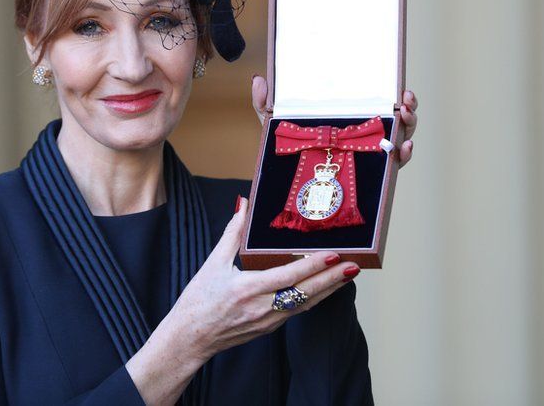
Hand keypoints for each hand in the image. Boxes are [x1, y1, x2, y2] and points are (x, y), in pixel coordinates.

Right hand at [154, 196, 358, 362]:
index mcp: (248, 289)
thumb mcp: (213, 264)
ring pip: (307, 304)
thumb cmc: (198, 301)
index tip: (333, 255)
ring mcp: (269, 321)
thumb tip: (244, 205)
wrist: (190, 338)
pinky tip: (325, 288)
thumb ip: (232, 234)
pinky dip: (314, 298)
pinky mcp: (270, 328)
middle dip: (333, 279)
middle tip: (353, 265)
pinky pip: (298, 311)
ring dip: (329, 289)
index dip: (313, 266)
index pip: (289, 276)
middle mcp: (263, 308)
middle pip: (306, 292)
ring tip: (348, 274)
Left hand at [250, 76, 417, 168]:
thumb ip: (265, 104)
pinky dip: (404, 155)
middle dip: (409, 108)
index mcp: (349, 118)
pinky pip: (394, 166)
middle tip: (406, 102)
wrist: (288, 186)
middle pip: (396, 119)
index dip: (394, 93)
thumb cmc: (288, 150)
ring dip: (410, 127)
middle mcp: (364, 135)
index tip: (401, 87)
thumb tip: (258, 79)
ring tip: (406, 118)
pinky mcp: (371, 174)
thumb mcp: (276, 126)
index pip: (377, 101)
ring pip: (400, 138)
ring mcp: (369, 154)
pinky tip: (404, 148)